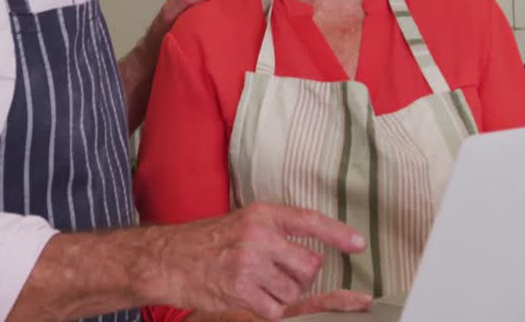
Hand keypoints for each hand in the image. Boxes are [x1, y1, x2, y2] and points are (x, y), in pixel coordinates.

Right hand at [143, 203, 365, 321]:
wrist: (166, 259)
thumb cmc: (203, 242)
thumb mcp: (241, 222)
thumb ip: (274, 232)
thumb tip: (311, 251)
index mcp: (262, 215)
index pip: (309, 221)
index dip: (338, 234)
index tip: (359, 244)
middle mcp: (259, 236)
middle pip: (309, 265)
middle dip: (300, 277)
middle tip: (277, 274)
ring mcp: (250, 264)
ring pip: (294, 291)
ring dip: (281, 295)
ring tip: (256, 285)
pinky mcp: (241, 291)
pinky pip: (275, 309)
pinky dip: (267, 309)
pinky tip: (248, 298)